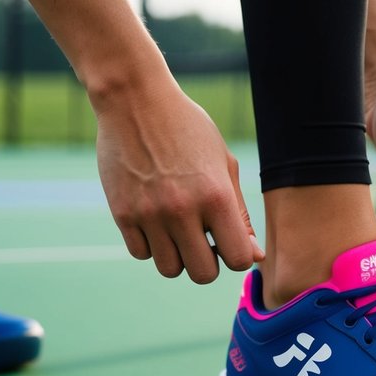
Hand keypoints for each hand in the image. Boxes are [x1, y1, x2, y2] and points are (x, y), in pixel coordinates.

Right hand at [94, 78, 263, 283]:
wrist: (134, 100)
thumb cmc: (187, 128)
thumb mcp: (223, 162)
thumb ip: (239, 212)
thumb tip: (253, 256)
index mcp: (216, 196)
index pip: (238, 259)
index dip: (237, 254)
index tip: (227, 239)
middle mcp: (183, 209)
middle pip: (203, 274)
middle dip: (207, 262)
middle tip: (202, 239)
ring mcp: (150, 214)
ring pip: (170, 269)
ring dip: (177, 255)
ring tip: (176, 228)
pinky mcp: (122, 214)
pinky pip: (141, 253)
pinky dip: (150, 245)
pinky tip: (154, 220)